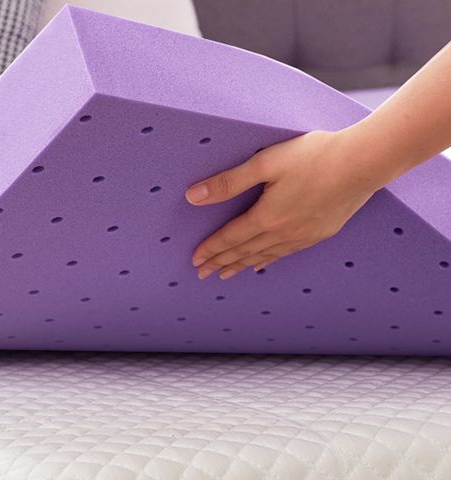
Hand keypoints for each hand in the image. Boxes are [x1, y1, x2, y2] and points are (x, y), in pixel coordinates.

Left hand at [185, 130, 382, 279]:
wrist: (364, 163)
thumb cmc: (315, 156)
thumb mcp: (266, 162)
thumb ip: (229, 182)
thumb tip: (194, 196)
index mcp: (267, 216)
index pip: (230, 238)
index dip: (211, 249)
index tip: (195, 261)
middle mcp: (283, 232)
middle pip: (244, 252)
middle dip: (220, 263)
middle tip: (202, 274)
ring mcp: (302, 236)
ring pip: (264, 256)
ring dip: (241, 265)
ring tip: (226, 274)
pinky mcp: (319, 234)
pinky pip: (285, 254)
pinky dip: (268, 261)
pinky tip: (262, 264)